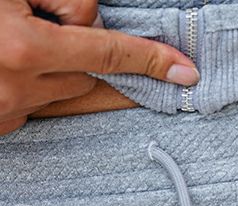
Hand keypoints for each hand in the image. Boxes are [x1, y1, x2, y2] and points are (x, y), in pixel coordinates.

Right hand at [0, 0, 199, 134]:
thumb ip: (54, 1)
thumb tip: (87, 18)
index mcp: (22, 49)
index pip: (106, 51)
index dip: (151, 58)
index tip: (186, 71)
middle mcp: (19, 88)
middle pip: (87, 72)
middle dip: (77, 47)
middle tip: (33, 23)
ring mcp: (8, 113)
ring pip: (64, 91)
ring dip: (54, 66)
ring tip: (11, 45)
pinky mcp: (2, 127)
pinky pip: (38, 104)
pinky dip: (33, 84)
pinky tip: (3, 67)